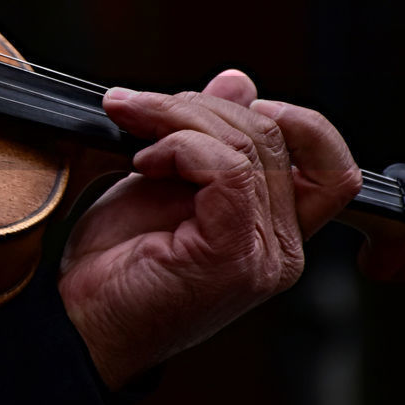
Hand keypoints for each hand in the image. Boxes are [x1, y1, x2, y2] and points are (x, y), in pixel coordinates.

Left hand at [58, 70, 360, 388]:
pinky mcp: (234, 257)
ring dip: (180, 118)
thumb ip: (207, 136)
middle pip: (279, 137)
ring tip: (132, 127)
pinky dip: (180, 147)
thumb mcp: (163, 180)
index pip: (327, 161)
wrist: (77, 322)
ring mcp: (264, 256)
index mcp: (274, 229)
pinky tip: (143, 162)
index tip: (217, 101)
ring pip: (251, 146)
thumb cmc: (114, 264)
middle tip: (139, 107)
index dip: (290, 117)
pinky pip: (229, 170)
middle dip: (200, 104)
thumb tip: (241, 83)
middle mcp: (281, 247)